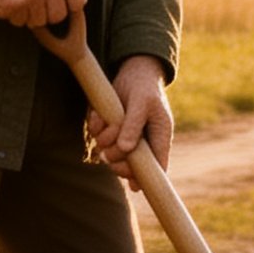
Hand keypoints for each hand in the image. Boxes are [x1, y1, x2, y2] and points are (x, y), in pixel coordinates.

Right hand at [0, 0, 85, 27]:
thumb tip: (76, 5)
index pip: (78, 2)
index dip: (66, 6)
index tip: (53, 3)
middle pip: (58, 16)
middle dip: (45, 14)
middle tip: (33, 5)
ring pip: (39, 21)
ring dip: (28, 16)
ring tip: (20, 2)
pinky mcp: (16, 1)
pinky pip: (20, 21)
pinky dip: (13, 16)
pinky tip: (9, 3)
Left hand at [88, 55, 172, 187]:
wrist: (132, 71)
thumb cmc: (144, 88)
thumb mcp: (142, 103)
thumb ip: (134, 125)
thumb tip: (125, 149)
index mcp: (159, 140)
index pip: (156, 170)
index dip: (144, 179)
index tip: (131, 181)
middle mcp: (142, 144)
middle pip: (128, 168)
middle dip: (116, 158)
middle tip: (110, 147)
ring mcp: (124, 138)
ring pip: (109, 154)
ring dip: (103, 140)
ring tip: (108, 121)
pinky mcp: (109, 130)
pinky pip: (96, 138)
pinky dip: (94, 128)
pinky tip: (98, 115)